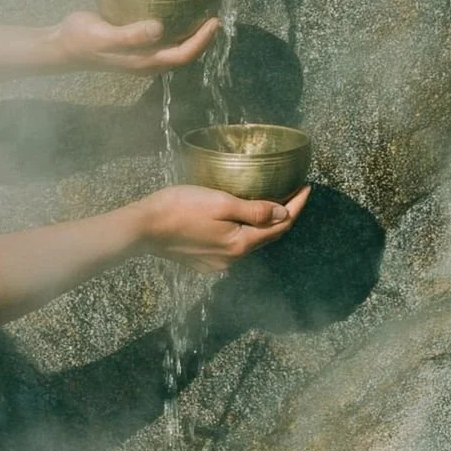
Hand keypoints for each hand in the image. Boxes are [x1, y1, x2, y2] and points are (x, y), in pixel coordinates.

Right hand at [51, 11, 218, 74]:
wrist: (61, 45)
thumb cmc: (81, 40)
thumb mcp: (104, 36)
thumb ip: (131, 35)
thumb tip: (159, 29)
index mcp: (144, 62)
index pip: (182, 55)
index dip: (201, 41)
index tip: (215, 23)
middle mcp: (146, 61)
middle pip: (184, 54)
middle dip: (203, 39)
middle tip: (216, 18)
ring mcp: (141, 55)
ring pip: (175, 48)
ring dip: (192, 36)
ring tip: (204, 16)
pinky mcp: (135, 45)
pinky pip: (164, 41)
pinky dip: (177, 30)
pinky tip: (179, 15)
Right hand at [133, 184, 310, 271]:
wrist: (144, 227)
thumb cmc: (180, 208)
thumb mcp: (221, 202)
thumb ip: (255, 210)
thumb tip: (284, 214)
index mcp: (240, 243)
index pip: (280, 225)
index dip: (297, 206)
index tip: (307, 187)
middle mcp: (232, 258)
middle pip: (268, 236)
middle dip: (284, 215)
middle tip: (294, 192)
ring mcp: (217, 262)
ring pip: (250, 241)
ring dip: (263, 224)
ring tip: (271, 202)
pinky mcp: (203, 261)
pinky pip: (232, 245)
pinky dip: (243, 231)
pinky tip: (240, 219)